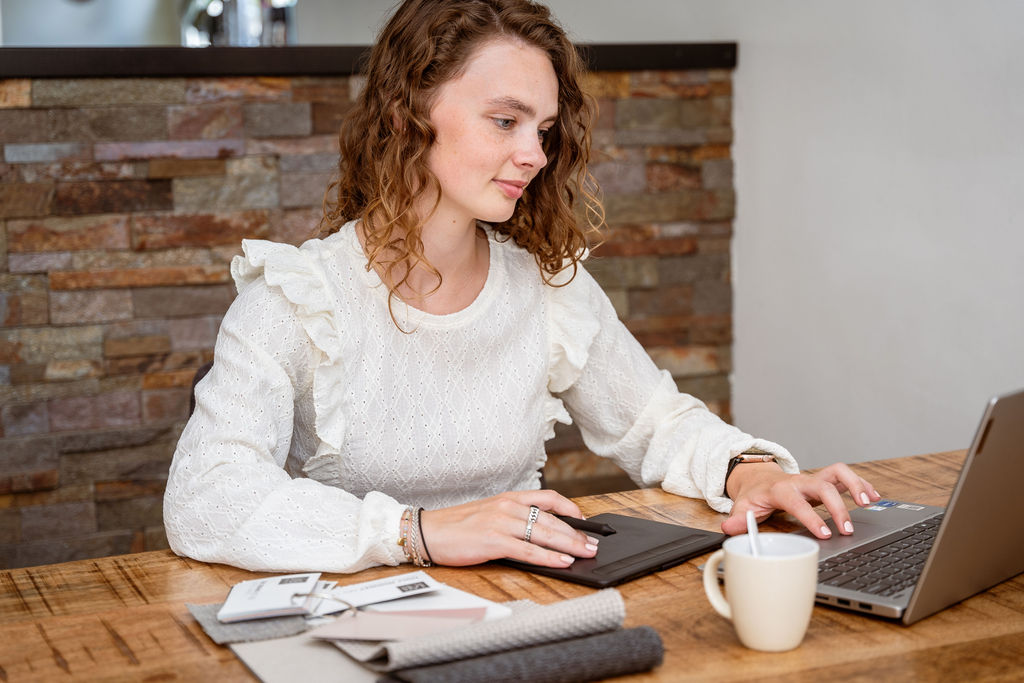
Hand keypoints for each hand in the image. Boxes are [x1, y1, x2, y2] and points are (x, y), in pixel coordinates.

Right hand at [419, 490, 599, 567]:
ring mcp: (501, 523)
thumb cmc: (456, 526)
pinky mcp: (494, 541)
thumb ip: (513, 519)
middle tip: (594, 544)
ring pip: (545, 533)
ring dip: (570, 545)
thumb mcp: (488, 514)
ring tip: (586, 553)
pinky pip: (528, 550)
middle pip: (552, 519)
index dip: (570, 509)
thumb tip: (539, 533)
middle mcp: (508, 507)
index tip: (584, 520)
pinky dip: (549, 557)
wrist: (427, 531)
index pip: (547, 498)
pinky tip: (562, 561)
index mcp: (508, 498)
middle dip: (577, 533)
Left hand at [722, 462, 880, 538]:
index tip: (825, 533)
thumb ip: (738, 520)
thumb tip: (729, 529)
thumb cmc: (753, 496)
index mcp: (779, 489)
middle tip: (846, 529)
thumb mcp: (741, 508)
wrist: (756, 479)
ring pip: (837, 472)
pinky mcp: (822, 480)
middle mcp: (799, 481)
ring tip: (869, 503)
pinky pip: (844, 477)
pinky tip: (874, 497)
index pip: (796, 501)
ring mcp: (812, 479)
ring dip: (855, 485)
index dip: (811, 517)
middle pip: (822, 486)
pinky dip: (861, 484)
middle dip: (837, 506)